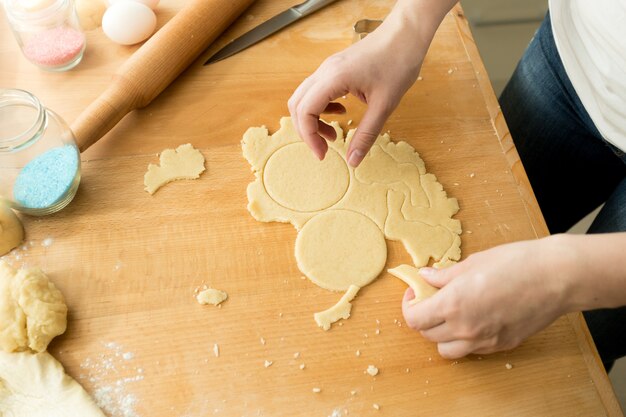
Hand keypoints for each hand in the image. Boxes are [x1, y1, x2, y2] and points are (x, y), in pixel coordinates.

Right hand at [288, 16, 425, 166]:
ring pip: (305, 98)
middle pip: (297, 105)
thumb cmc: (398, 62)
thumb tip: (353, 160)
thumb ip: (366, 134)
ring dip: (313, 119)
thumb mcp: (384, 105)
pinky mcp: (335, 68)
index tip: (323, 154)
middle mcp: (325, 71)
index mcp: (333, 79)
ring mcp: (328, 68)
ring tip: (335, 134)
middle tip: (325, 148)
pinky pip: (317, 90)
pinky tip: (342, 113)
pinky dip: (322, 107)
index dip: (309, 137)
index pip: (305, 112)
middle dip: (307, 131)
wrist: (406, 34)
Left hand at [402, 238, 572, 358]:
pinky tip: (473, 320)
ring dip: (441, 335)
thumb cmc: (516, 263)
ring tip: (449, 315)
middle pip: (428, 335)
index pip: (414, 319)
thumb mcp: (473, 262)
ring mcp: (484, 341)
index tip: (414, 293)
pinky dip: (464, 340)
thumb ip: (445, 275)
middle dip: (423, 318)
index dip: (409, 306)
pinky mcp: (501, 346)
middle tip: (430, 300)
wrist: (556, 277)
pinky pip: (472, 350)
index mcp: (453, 304)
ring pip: (447, 350)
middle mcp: (465, 328)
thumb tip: (425, 276)